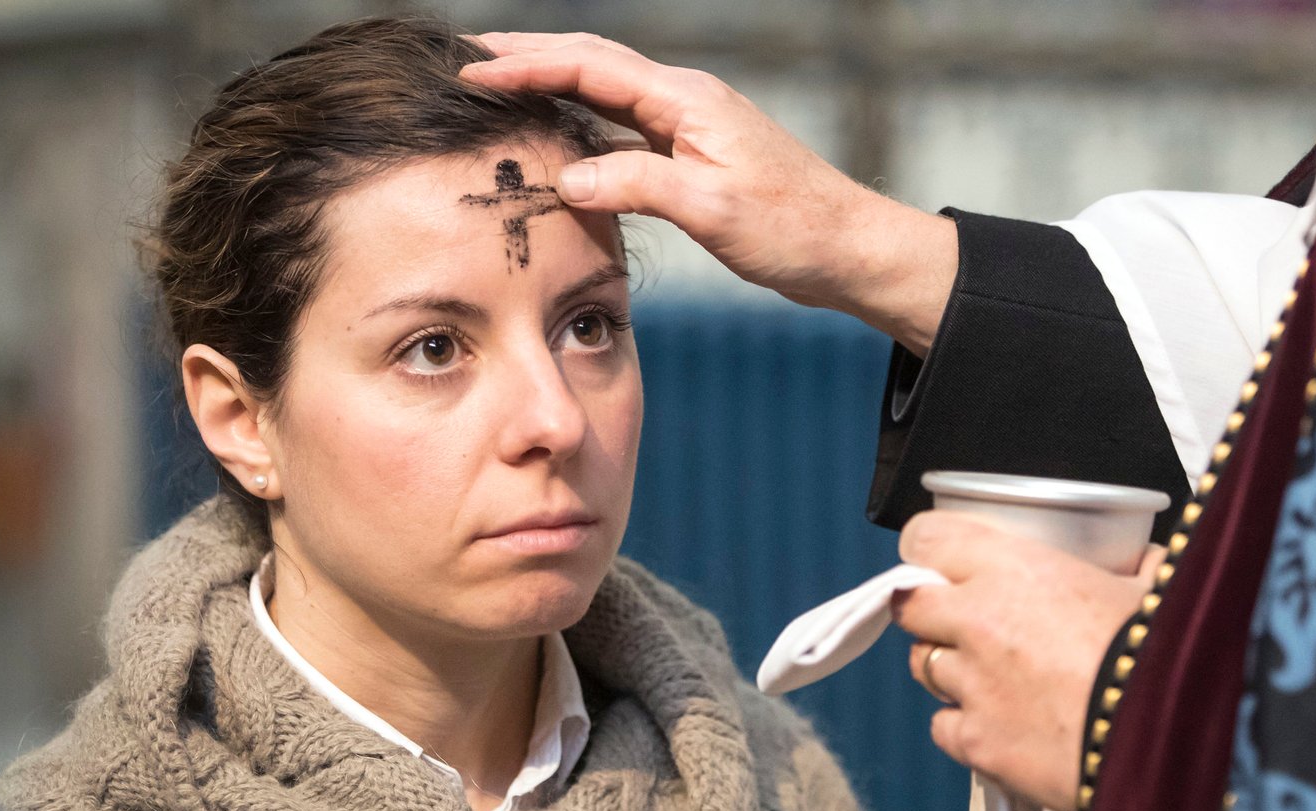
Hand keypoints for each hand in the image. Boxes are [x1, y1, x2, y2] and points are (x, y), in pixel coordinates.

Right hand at [460, 34, 956, 354]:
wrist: (848, 248)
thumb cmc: (794, 229)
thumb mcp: (713, 210)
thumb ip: (639, 186)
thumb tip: (568, 176)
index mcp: (686, 99)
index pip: (589, 67)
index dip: (527, 67)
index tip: (472, 71)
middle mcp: (684, 101)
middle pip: (590, 64)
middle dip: (527, 57)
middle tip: (466, 58)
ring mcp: (688, 127)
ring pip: (604, 94)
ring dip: (550, 86)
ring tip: (496, 88)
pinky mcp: (693, 157)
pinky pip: (622, 129)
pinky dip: (580, 126)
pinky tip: (556, 140)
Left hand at [891, 512, 1164, 810]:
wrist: (1173, 741)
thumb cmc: (1169, 658)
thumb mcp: (1157, 591)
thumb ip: (1140, 566)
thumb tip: (1151, 559)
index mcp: (1016, 570)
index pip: (926, 540)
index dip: (928, 549)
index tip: (943, 561)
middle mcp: (980, 623)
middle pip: (909, 606)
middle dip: (929, 610)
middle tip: (964, 619)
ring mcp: (973, 687)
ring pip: (923, 666)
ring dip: (950, 667)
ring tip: (997, 675)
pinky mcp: (976, 744)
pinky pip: (944, 728)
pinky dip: (964, 726)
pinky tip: (1003, 725)